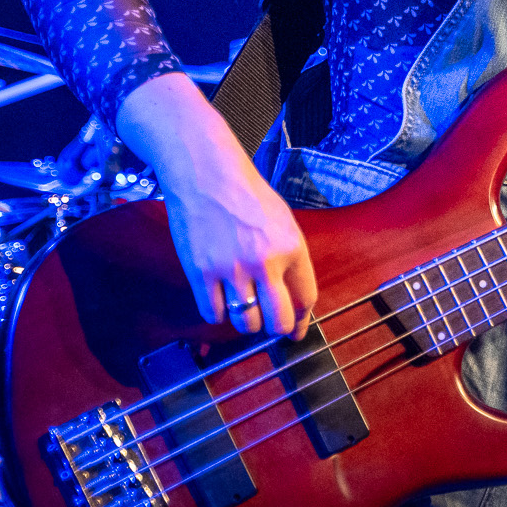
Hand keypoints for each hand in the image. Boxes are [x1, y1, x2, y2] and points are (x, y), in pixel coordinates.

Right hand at [118, 72, 317, 338]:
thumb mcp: (284, 222)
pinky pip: (213, 313)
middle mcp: (265, 262)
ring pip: (246, 323)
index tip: (295, 331)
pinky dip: (218, 313)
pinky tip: (220, 301)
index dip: (301, 322)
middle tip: (269, 326)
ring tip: (244, 310)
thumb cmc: (247, 195)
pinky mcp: (201, 272)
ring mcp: (231, 269)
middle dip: (276, 330)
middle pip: (278, 321)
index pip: (305, 299)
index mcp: (292, 247)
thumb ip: (290, 259)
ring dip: (246, 323)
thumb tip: (293, 299)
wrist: (207, 175)